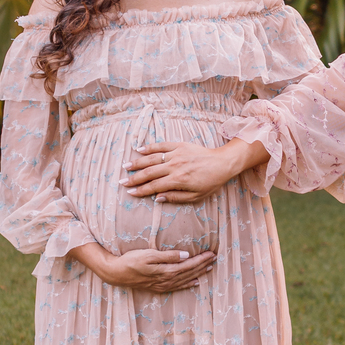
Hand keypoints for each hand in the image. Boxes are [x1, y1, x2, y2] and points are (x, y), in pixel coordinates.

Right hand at [71, 242, 215, 292]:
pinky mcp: (158, 287)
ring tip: (209, 268)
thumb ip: (168, 256)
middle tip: (214, 259)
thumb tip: (186, 255)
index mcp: (166, 271)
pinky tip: (195, 283)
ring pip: (185, 280)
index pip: (188, 265)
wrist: (116, 274)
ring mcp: (162, 285)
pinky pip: (177, 287)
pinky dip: (188, 284)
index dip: (201, 259)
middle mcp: (166, 280)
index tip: (211, 253)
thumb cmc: (131, 260)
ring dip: (198, 274)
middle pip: (189, 272)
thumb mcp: (149, 254)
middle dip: (203, 265)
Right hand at [123, 138, 263, 203]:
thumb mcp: (196, 196)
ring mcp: (176, 154)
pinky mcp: (179, 145)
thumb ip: (175, 197)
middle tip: (122, 182)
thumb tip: (157, 198)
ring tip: (126, 167)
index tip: (130, 193)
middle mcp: (175, 166)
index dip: (141, 190)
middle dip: (134, 178)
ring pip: (152, 158)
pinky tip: (139, 149)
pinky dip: (149, 147)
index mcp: (178, 180)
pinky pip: (161, 146)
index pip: (154, 186)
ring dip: (137, 163)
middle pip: (149, 172)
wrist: (222, 163)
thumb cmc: (210, 182)